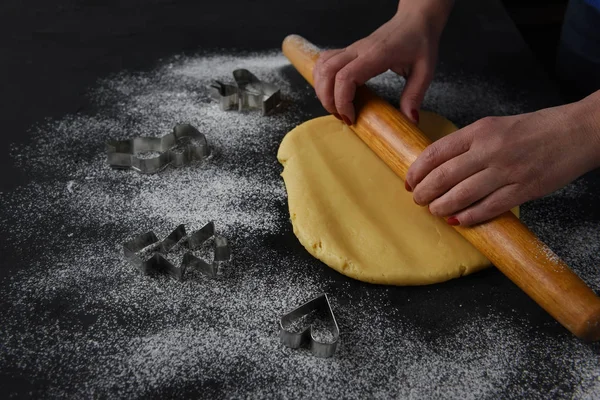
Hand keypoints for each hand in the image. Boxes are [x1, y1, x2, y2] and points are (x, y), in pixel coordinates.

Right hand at [312, 0, 452, 123]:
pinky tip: (331, 90)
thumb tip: (409, 120)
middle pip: (327, 72)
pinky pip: (325, 61)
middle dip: (327, 99)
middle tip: (341, 116)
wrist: (415, 19)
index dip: (342, 101)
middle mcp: (358, 50)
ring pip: (322, 66)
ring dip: (322, 89)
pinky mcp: (349, 50)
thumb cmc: (420, 41)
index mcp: (375, 55)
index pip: (345, 77)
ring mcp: (351, 49)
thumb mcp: (425, 70)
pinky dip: (321, 77)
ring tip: (336, 107)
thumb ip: (414, 95)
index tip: (351, 118)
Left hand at [405, 94, 599, 225]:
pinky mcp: (523, 190)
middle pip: (443, 176)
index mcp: (480, 130)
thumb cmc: (536, 128)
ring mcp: (507, 171)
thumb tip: (440, 167)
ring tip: (434, 210)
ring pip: (462, 195)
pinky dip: (469, 217)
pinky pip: (488, 208)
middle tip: (417, 199)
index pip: (436, 152)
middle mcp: (490, 150)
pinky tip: (458, 220)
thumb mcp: (496, 126)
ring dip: (442, 206)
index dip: (417, 170)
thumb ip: (469, 144)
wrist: (578, 131)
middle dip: (424, 192)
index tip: (409, 180)